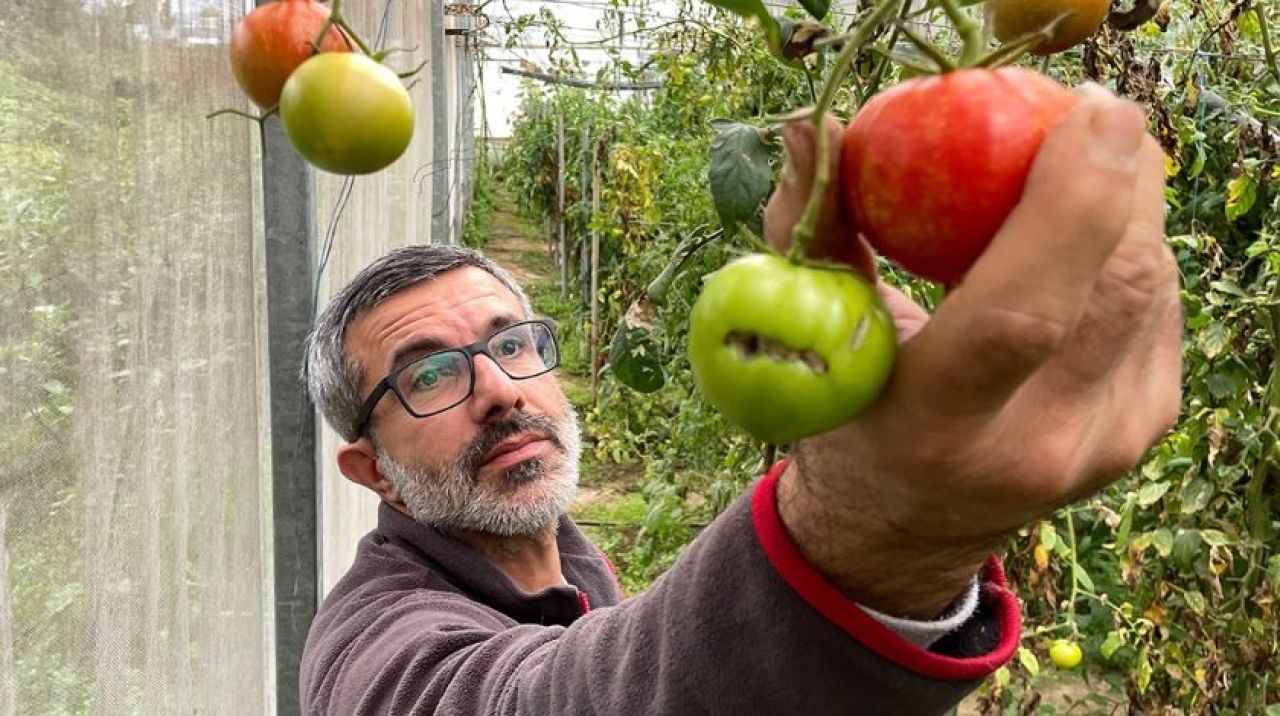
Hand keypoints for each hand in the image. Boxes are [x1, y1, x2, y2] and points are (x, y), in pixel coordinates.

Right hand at [764, 85, 1182, 618]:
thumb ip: (813, 230)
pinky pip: (1160, 306)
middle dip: (1118, 178)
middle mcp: (1034, 446)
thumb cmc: (847, 416)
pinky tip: (1085, 243)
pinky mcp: (1142, 430)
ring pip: (1153, 286)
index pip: (1024, 315)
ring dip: (1126, 208)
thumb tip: (815, 131)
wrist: (906, 529)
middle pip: (1115, 286)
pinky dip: (1129, 250)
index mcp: (936, 426)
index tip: (1085, 112)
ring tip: (1072, 175)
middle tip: (1081, 116)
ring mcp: (1102, 446)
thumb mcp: (812, 337)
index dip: (1071, 205)